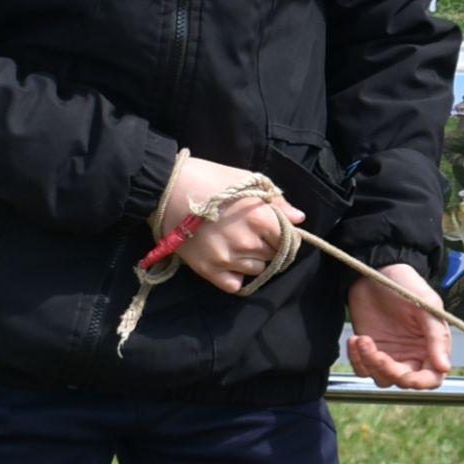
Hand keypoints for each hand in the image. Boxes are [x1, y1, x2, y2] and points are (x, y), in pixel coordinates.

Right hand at [153, 154, 300, 294]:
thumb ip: (276, 201)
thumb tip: (298, 218)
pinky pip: (235, 285)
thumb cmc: (208, 178)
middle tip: (255, 234)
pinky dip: (236, 276)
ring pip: (257, 270)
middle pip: (275, 256)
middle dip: (270, 246)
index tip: (278, 230)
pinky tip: (230, 262)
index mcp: (261, 219)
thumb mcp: (245, 181)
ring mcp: (228, 260)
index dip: (287, 235)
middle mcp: (248, 243)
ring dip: (254, 259)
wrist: (164, 189)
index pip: (291, 240)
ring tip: (239, 244)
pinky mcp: (208, 271)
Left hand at [345, 264, 449, 389]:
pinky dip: (357, 360)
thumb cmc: (404, 282)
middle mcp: (412, 354)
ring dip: (370, 363)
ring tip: (363, 339)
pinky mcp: (369, 351)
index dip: (422, 382)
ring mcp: (390, 354)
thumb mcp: (425, 303)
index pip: (432, 377)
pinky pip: (363, 369)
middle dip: (390, 371)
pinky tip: (355, 339)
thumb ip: (436, 335)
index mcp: (431, 345)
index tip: (408, 378)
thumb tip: (444, 367)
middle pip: (404, 381)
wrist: (373, 270)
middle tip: (378, 353)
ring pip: (382, 378)